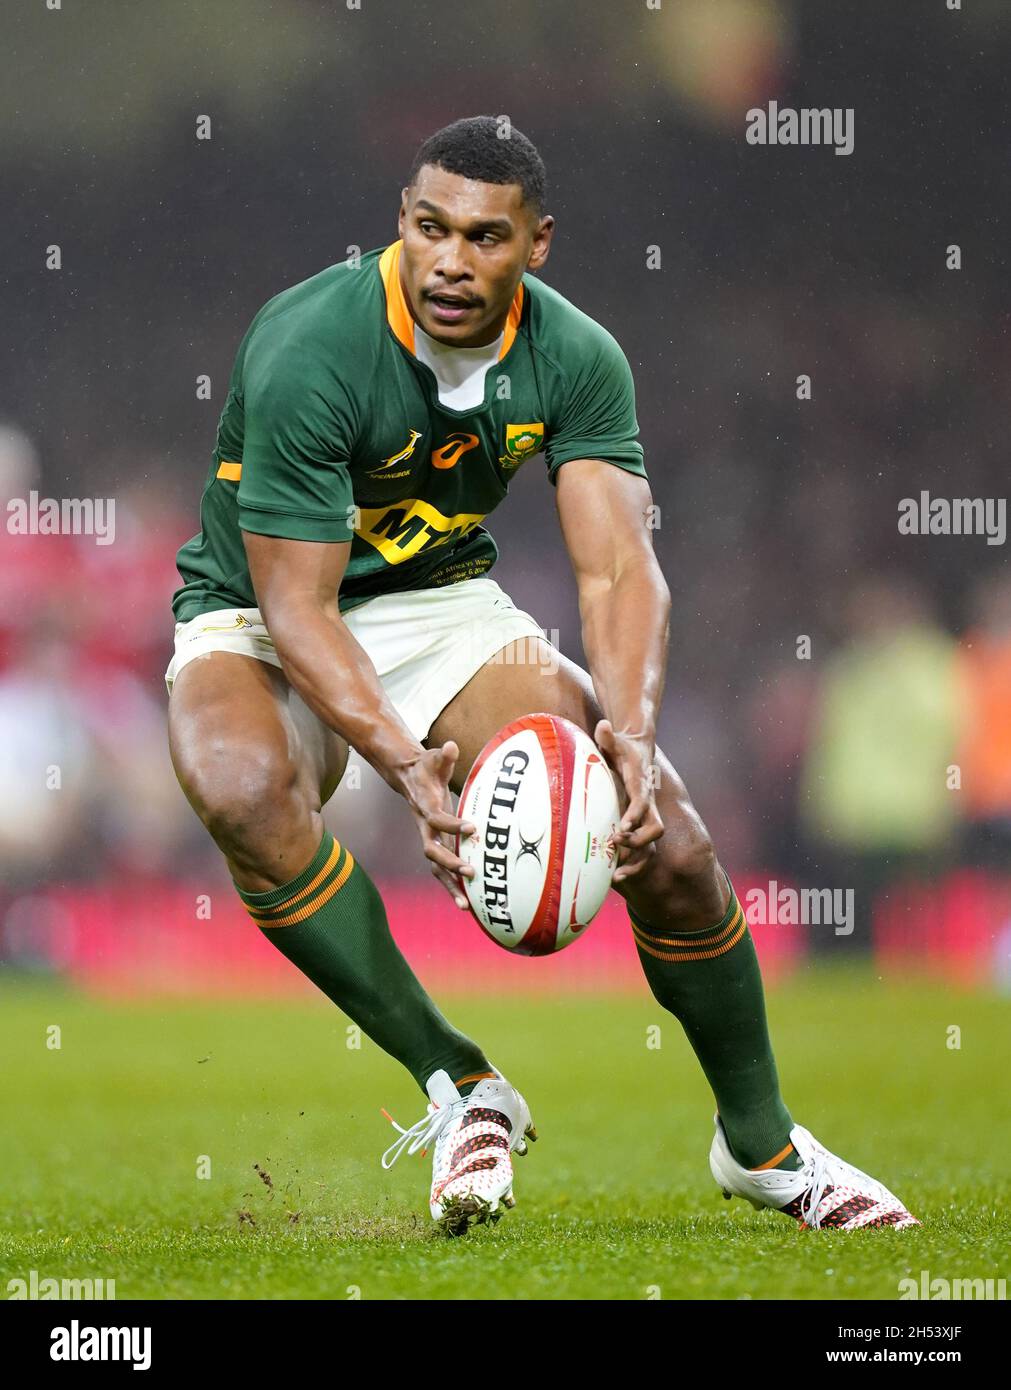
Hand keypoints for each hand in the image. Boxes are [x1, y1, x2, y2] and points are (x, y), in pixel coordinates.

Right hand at [395, 741, 475, 909]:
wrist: (407, 778)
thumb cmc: (425, 767)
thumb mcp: (432, 758)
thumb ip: (443, 755)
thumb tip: (450, 746)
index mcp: (425, 807)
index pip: (437, 819)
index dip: (452, 825)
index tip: (472, 828)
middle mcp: (424, 827)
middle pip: (433, 851)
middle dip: (450, 864)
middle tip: (471, 872)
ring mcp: (429, 838)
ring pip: (436, 868)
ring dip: (450, 886)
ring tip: (467, 907)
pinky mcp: (436, 845)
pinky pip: (443, 870)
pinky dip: (453, 885)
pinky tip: (469, 902)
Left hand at [594, 719, 663, 882]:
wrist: (639, 752)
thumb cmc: (624, 749)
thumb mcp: (615, 742)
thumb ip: (609, 737)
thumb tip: (603, 724)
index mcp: (642, 787)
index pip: (642, 803)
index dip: (634, 816)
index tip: (621, 829)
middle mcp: (647, 805)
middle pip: (654, 830)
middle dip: (637, 843)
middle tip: (614, 848)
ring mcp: (645, 817)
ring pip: (649, 846)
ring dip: (635, 862)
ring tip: (615, 876)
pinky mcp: (638, 826)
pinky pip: (639, 850)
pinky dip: (630, 864)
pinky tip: (612, 877)